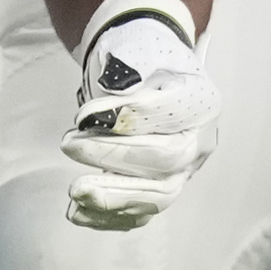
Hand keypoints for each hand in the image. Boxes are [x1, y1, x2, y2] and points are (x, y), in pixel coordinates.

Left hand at [62, 0, 217, 229]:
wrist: (146, 68)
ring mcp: (186, 168)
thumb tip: (97, 119)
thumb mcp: (130, 53)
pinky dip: (111, 216)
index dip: (126, 118)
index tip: (83, 116)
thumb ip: (120, 81)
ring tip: (75, 192)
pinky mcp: (164, 187)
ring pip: (158, 195)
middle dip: (114, 158)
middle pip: (167, 160)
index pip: (168, 114)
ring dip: (113, 197)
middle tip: (70, 146)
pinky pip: (143, 211)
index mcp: (199, 99)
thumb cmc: (139, 57)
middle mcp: (200, 138)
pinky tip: (79, 212)